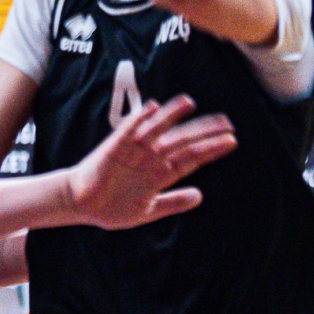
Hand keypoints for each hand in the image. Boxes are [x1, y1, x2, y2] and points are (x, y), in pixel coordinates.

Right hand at [65, 95, 234, 229]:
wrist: (81, 204)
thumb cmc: (113, 206)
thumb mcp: (148, 210)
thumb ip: (173, 202)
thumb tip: (200, 196)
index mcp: (160, 172)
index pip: (191, 157)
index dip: (210, 148)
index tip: (231, 140)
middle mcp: (151, 158)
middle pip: (181, 141)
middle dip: (203, 132)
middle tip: (226, 123)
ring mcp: (133, 151)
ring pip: (158, 130)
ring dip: (173, 116)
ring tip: (190, 103)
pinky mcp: (114, 148)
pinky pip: (128, 130)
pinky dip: (139, 118)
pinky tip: (152, 107)